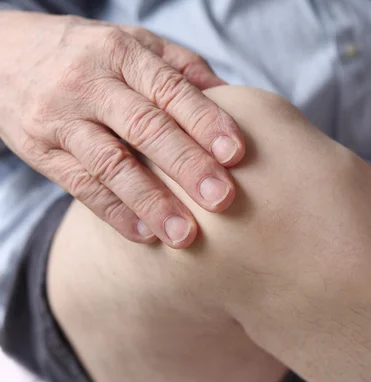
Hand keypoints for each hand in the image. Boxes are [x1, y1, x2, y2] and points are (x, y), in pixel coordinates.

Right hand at [0, 11, 245, 247]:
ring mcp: (62, 119)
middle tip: (221, 199)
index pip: (169, 89)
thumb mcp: (134, 45)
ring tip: (185, 234)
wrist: (7, 55)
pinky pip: (81, 186)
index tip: (236, 154)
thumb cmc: (91, 55)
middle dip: (186, 165)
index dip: (205, 121)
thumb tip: (232, 101)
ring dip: (151, 201)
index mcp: (122, 54)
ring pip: (110, 163)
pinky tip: (146, 235)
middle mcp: (91, 84)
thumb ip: (182, 69)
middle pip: (145, 127)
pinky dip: (115, 213)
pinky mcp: (41, 151)